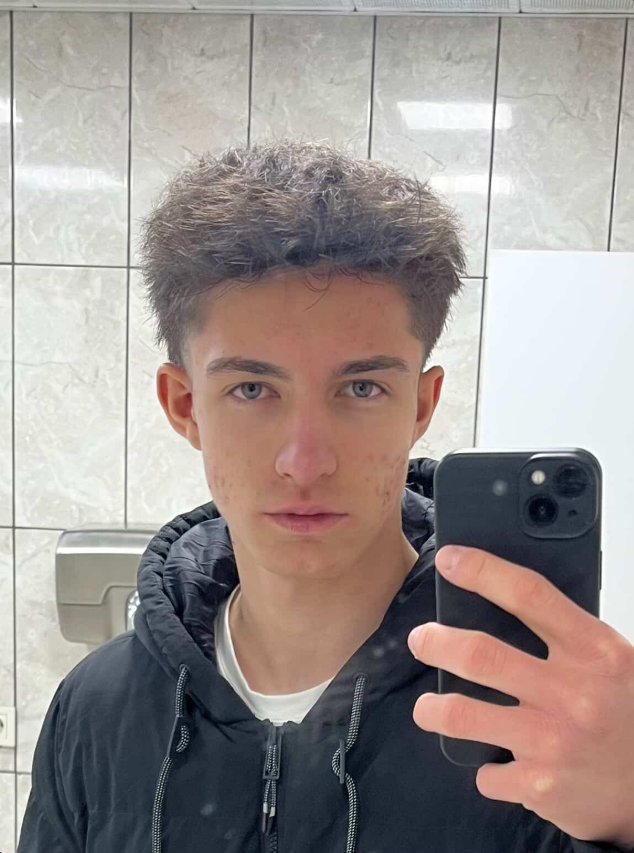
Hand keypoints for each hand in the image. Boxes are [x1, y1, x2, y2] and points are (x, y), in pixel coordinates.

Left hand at [407, 545, 633, 849]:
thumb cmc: (628, 713)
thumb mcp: (611, 660)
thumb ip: (565, 634)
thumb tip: (499, 597)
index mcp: (594, 651)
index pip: (529, 595)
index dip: (481, 571)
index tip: (449, 560)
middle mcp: (573, 693)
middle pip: (481, 655)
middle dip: (437, 642)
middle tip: (421, 639)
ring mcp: (553, 742)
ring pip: (463, 715)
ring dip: (432, 709)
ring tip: (427, 707)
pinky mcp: (541, 786)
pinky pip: (487, 774)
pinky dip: (486, 769)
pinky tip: (495, 763)